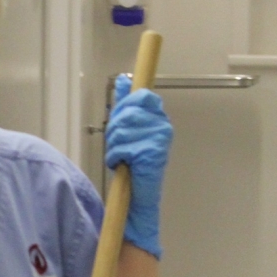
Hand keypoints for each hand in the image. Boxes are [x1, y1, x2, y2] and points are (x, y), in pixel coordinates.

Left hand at [104, 77, 172, 259]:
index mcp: (158, 117)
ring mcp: (159, 139)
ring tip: (121, 157)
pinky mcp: (152, 153)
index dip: (124, 107)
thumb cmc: (133, 163)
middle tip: (118, 146)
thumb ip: (127, 104)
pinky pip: (122, 147)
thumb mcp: (127, 129)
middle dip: (115, 130)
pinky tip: (123, 166)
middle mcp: (163, 125)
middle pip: (127, 113)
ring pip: (121, 130)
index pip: (141, 96)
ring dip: (114, 146)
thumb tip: (125, 80)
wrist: (139, 196)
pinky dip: (115, 158)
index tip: (120, 123)